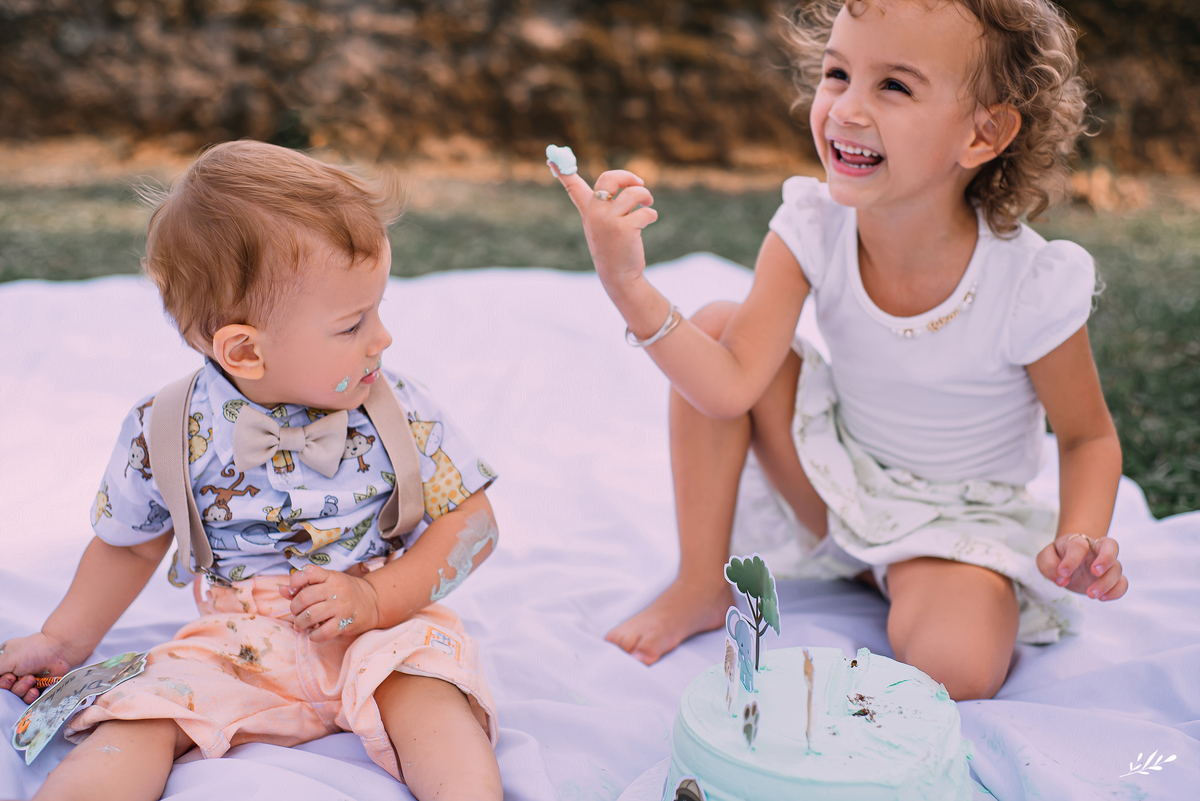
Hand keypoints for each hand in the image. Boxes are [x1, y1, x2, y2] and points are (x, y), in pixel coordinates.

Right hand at [0, 632, 76, 704]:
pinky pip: (27, 699)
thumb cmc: (33, 650)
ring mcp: (23, 681)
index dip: (0, 682)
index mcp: (2, 663)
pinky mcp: (35, 688)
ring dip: (20, 688)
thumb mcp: (6, 659)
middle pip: (3, 690)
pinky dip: (29, 696)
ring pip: (14, 695)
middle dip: (9, 685)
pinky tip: (34, 690)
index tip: (7, 676)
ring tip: (30, 679)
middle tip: (15, 677)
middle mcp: (11, 672)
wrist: (59, 651)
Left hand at [282, 565, 380, 641]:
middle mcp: (336, 590)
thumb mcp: (327, 583)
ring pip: (311, 615)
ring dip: (300, 623)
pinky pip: (324, 632)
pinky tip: (313, 633)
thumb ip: (304, 586)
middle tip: (296, 613)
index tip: (292, 590)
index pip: (309, 572)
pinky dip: (314, 635)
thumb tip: (282, 590)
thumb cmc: (344, 592)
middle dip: (294, 608)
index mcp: (330, 576)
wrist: (372, 602)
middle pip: (305, 597)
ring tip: (301, 625)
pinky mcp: (345, 622)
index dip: (295, 581)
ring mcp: (341, 606)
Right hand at [551, 164, 657, 295]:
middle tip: (639, 183)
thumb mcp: (602, 225)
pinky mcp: (624, 229)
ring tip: (648, 204)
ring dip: (646, 196)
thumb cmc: (613, 248)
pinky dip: (651, 214)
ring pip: (634, 193)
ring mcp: (608, 221)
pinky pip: (645, 212)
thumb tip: (628, 183)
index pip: (572, 186)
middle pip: (609, 177)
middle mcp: (595, 213)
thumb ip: (607, 204)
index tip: (550, 158)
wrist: (618, 276)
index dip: (562, 171)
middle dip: (628, 177)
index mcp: (588, 210)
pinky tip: (648, 221)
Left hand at [1036, 534, 1127, 600]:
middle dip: (1105, 559)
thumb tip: (1061, 578)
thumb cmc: (1058, 556)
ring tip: (1090, 594)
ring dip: (1106, 583)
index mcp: (1078, 541)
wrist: (1069, 560)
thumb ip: (1048, 564)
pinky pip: (1123, 583)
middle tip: (1094, 572)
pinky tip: (1102, 598)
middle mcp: (1096, 549)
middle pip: (1111, 545)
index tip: (1062, 574)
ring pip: (1117, 568)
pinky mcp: (1111, 578)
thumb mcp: (1046, 557)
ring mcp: (1107, 564)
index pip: (1079, 546)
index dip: (1071, 561)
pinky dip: (1117, 592)